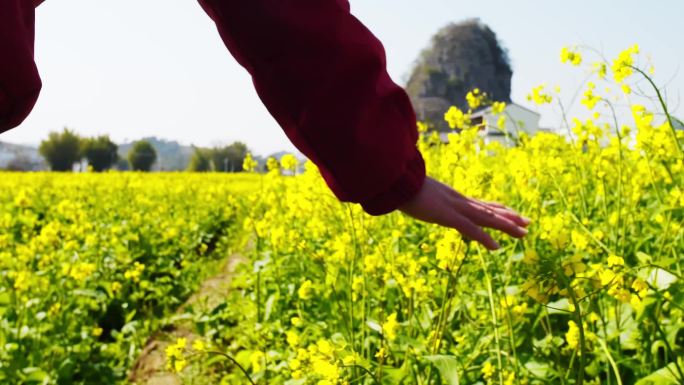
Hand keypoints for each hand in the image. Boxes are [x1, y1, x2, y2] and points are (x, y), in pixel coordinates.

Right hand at [399, 177, 529, 249]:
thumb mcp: (414, 193)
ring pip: (486, 218)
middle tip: (528, 223)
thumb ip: (419, 197)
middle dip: (509, 217)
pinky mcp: (446, 215)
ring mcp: (453, 207)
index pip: (478, 203)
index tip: (510, 211)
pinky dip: (484, 238)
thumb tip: (414, 199)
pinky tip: (496, 248)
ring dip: (506, 226)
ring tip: (524, 233)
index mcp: (451, 197)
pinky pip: (469, 229)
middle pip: (488, 210)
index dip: (496, 208)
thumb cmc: (399, 186)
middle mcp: (457, 200)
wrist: (394, 180)